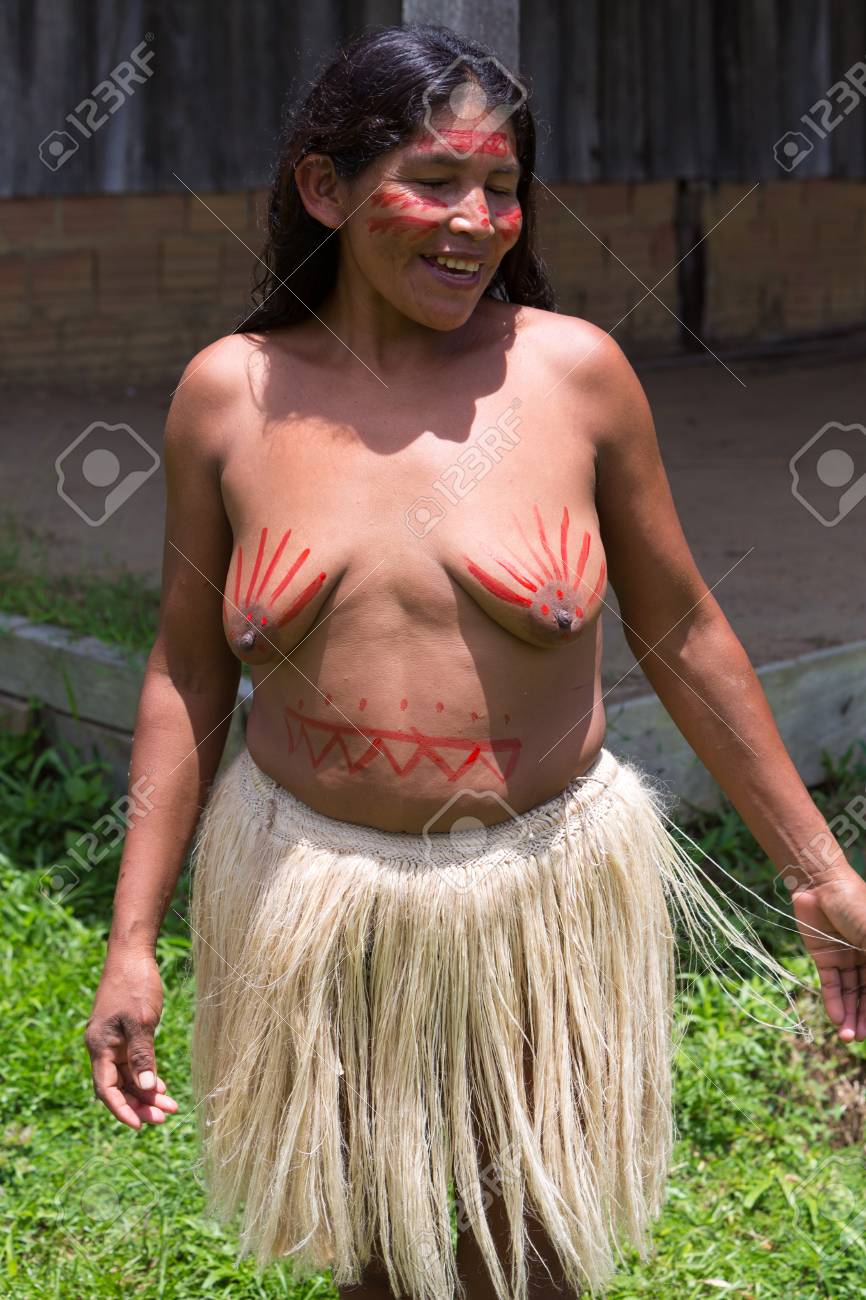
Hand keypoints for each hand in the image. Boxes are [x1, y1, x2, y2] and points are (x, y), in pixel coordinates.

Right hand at [85, 949, 178, 1129]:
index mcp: (100, 1046)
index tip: (141, 1126)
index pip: (106, 1089)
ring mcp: (113, 1041)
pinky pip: (133, 1063)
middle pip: (118, 1087)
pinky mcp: (124, 1034)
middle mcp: (103, 1047)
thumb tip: (146, 1090)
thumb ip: (143, 1056)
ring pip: (128, 1076)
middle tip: (164, 1117)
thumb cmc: (135, 985)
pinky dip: (146, 1075)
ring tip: (170, 1106)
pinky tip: (161, 1085)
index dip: (122, 1110)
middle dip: (139, 1104)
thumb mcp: (142, 1022)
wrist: (132, 955)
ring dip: (146, 1092)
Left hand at [790, 865, 865, 1041]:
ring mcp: (846, 958)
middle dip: (865, 1018)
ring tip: (847, 1037)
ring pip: (850, 993)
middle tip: (859, 1039)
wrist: (820, 884)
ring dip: (849, 1015)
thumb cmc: (855, 904)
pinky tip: (836, 1019)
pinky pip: (831, 984)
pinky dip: (833, 1002)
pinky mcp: (825, 957)